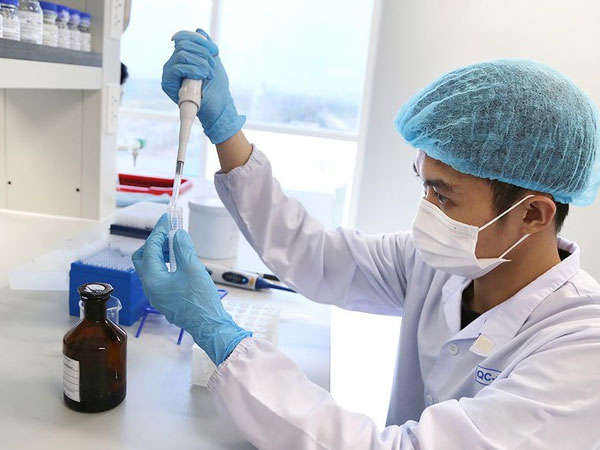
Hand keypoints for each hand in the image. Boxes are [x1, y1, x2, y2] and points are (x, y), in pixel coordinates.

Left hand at [132, 214, 251, 365]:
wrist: (209, 326)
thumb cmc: (201, 301)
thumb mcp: (194, 269)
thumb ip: (183, 249)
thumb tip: (178, 235)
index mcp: (152, 279)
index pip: (150, 248)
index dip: (159, 231)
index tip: (168, 220)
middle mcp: (150, 287)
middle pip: (142, 258)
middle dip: (154, 242)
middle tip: (170, 233)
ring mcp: (156, 294)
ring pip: (150, 267)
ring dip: (160, 253)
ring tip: (177, 245)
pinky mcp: (165, 298)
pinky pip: (159, 276)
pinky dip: (165, 264)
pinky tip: (179, 261)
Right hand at [161, 28, 245, 144]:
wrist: (218, 108)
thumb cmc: (216, 88)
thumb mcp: (214, 62)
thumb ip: (206, 47)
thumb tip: (199, 31)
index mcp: (182, 57)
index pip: (183, 38)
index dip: (199, 40)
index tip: (215, 51)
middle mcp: (173, 63)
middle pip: (183, 44)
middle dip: (203, 54)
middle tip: (212, 68)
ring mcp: (169, 73)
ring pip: (182, 54)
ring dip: (201, 64)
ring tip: (209, 75)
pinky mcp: (168, 83)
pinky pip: (178, 67)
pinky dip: (194, 70)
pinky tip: (202, 78)